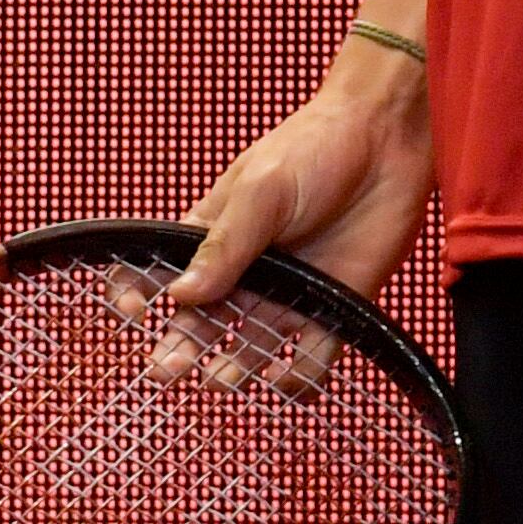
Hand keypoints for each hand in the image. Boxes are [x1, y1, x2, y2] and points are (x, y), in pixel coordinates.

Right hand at [159, 44, 438, 374]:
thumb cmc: (316, 149)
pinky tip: (284, 385)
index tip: (133, 311)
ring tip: (222, 378)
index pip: (161, 276)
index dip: (138, 297)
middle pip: (199, 327)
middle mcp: (244, 276)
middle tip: (167, 369)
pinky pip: (310, 361)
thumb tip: (180, 296)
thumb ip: (224, 245)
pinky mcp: (332, 310)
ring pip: (247, 352)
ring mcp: (286, 297)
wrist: (389, 139)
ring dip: (231, 372)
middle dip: (178, 352)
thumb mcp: (260, 191)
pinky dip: (297, 382)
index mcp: (213, 240)